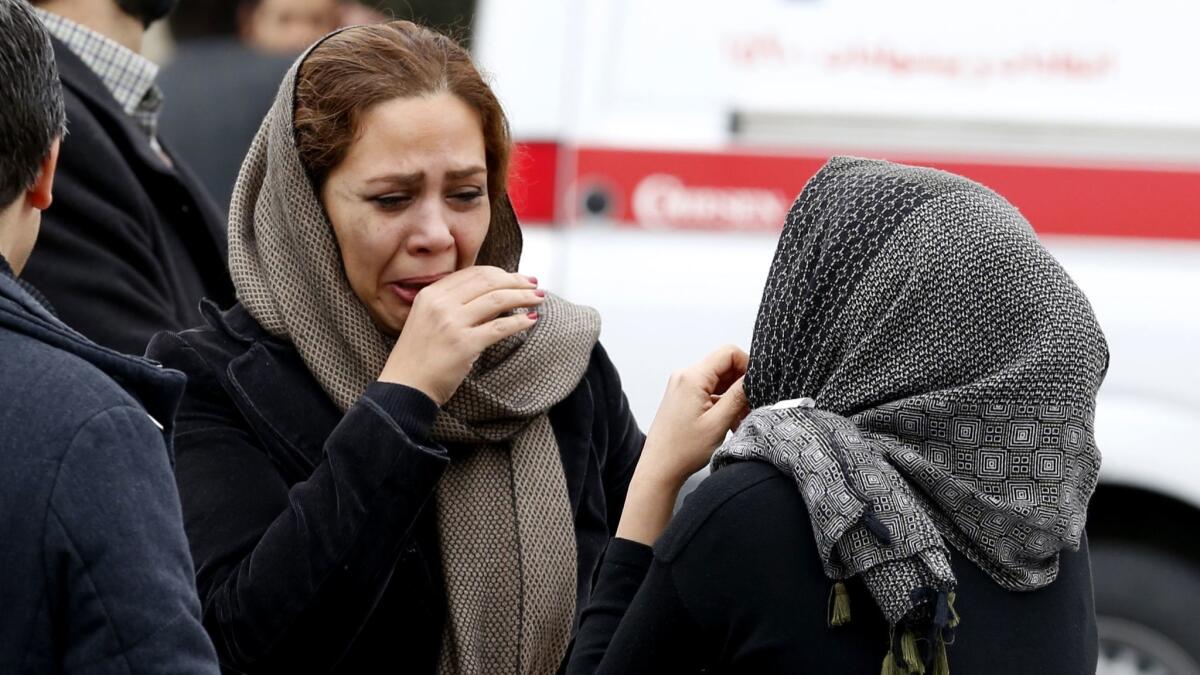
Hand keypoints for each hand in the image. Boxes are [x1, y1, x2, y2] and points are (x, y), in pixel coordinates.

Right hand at [378, 266, 544, 405]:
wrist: (405, 387)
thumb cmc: (419, 357)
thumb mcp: (427, 319)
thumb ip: (452, 304)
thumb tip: (492, 294)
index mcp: (431, 294)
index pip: (474, 273)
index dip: (501, 273)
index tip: (518, 278)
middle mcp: (440, 304)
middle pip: (489, 282)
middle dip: (517, 282)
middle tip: (534, 286)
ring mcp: (452, 323)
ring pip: (498, 300)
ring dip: (524, 298)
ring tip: (539, 299)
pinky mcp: (465, 344)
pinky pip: (501, 327)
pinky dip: (520, 322)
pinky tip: (531, 321)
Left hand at [616, 345, 748, 544]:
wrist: (659, 468)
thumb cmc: (683, 449)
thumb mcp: (718, 423)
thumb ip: (738, 396)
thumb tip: (753, 377)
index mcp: (692, 377)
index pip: (728, 353)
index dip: (747, 365)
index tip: (756, 386)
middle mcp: (684, 376)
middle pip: (723, 366)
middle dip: (741, 384)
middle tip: (750, 407)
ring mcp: (682, 386)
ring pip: (718, 380)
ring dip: (733, 396)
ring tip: (739, 419)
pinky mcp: (682, 397)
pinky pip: (708, 391)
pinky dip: (722, 403)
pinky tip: (729, 422)